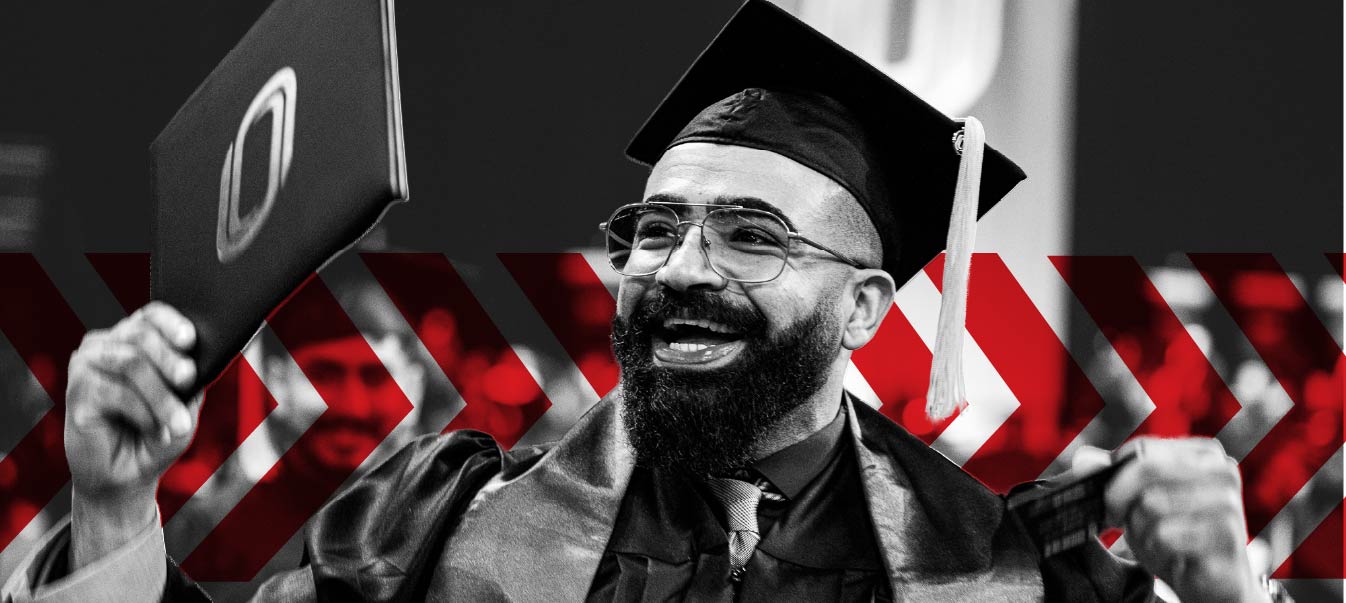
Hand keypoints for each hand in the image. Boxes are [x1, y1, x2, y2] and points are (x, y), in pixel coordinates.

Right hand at [64, 302, 201, 569]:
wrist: (126, 477)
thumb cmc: (158, 434)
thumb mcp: (184, 405)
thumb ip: (188, 381)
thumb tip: (195, 363)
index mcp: (136, 341)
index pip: (152, 316)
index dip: (171, 322)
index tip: (190, 339)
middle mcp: (109, 346)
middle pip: (141, 336)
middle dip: (171, 360)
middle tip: (188, 380)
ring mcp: (89, 365)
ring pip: (132, 364)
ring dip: (161, 397)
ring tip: (179, 424)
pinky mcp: (77, 391)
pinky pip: (118, 393)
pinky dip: (144, 414)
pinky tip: (157, 431)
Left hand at [1073, 438, 1265, 602]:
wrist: (1214, 584)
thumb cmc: (1176, 536)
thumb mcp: (1141, 502)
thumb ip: (1113, 477)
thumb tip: (1082, 459)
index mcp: (1205, 454)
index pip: (1143, 449)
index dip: (1115, 474)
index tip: (1107, 498)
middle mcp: (1223, 472)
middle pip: (1147, 469)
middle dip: (1122, 498)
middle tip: (1119, 519)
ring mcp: (1229, 504)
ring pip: (1152, 504)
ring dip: (1141, 530)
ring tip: (1157, 542)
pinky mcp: (1227, 539)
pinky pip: (1165, 536)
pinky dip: (1157, 550)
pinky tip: (1173, 558)